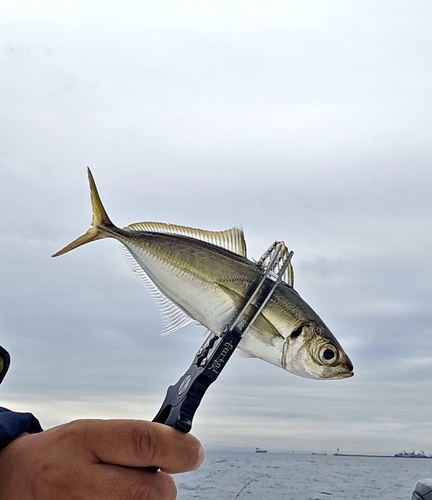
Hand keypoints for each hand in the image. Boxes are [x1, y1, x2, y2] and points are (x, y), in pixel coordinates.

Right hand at [0, 418, 203, 499]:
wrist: (14, 479)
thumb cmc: (62, 453)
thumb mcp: (92, 432)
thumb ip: (133, 439)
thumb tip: (182, 448)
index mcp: (84, 439)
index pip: (142, 441)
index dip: (178, 448)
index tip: (194, 453)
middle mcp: (75, 478)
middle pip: (148, 491)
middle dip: (161, 486)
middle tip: (151, 480)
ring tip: (124, 492)